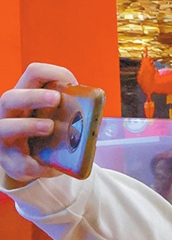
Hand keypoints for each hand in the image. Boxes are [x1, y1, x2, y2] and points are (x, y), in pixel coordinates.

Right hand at [0, 63, 76, 184]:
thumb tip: (94, 112)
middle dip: (33, 96)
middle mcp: (9, 114)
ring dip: (28, 126)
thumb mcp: (58, 118)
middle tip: (56, 98)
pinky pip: (20, 163)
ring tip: (49, 127)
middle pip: (11, 98)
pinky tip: (46, 166)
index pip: (33, 74)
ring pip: (5, 127)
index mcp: (26, 97)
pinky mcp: (10, 161)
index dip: (51, 72)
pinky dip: (34, 164)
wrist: (31, 163)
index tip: (72, 82)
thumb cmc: (47, 133)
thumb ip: (71, 111)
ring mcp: (5, 137)